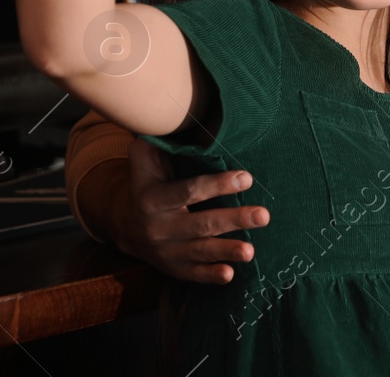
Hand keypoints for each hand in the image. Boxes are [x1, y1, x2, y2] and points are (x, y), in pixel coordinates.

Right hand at [108, 138, 269, 283]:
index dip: (217, 185)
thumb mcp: (145, 162)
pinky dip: (210, 276)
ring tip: (251, 251)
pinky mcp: (173, 269)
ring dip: (226, 251)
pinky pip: (193, 274)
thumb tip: (168, 113)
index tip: (247, 178)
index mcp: (153, 199)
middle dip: (233, 220)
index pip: (189, 191)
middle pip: (201, 224)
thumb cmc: (149, 184)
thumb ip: (155, 142)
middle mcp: (159, 228)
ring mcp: (166, 251)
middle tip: (264, 215)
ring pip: (200, 251)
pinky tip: (230, 275)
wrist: (125, 224)